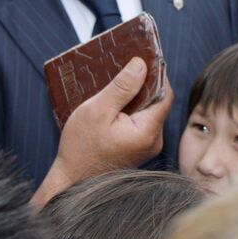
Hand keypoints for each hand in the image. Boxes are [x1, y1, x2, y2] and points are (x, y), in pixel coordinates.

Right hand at [33, 57, 173, 206]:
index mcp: (147, 131)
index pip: (165, 94)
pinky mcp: (139, 148)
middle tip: (126, 67)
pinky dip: (131, 110)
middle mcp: (153, 140)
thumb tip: (141, 65)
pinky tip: (115, 104)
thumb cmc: (81, 148)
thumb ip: (122, 87)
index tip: (144, 58)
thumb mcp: (98, 110)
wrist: (72, 180)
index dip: (157, 74)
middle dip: (144, 84)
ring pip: (149, 111)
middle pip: (158, 102)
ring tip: (117, 85)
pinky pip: (141, 121)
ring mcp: (147, 146)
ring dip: (136, 97)